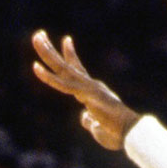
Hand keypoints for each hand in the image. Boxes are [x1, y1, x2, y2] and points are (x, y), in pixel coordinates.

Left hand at [31, 30, 140, 149]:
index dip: (70, 55)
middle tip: (39, 34)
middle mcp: (90, 85)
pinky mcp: (85, 94)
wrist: (131, 133)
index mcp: (93, 92)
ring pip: (62, 68)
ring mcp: (87, 88)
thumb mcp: (99, 128)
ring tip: (37, 36)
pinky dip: (49, 77)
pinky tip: (36, 67)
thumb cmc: (118, 133)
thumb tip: (85, 117)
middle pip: (66, 65)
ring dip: (47, 52)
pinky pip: (63, 84)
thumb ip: (90, 121)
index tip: (66, 39)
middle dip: (51, 50)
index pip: (77, 70)